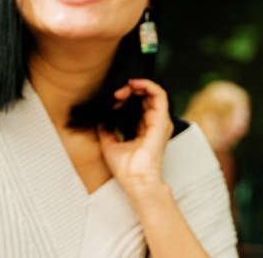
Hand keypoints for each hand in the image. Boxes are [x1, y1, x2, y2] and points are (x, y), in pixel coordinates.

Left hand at [99, 79, 172, 195]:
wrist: (135, 179)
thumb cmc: (125, 168)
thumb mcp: (109, 143)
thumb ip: (106, 129)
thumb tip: (101, 117)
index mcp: (144, 130)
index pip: (139, 106)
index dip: (125, 99)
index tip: (112, 100)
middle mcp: (154, 124)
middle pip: (146, 98)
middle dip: (130, 91)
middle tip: (117, 93)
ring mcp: (159, 121)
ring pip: (154, 93)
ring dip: (138, 86)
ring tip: (124, 88)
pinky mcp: (161, 119)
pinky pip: (159, 95)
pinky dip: (148, 86)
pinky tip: (135, 85)